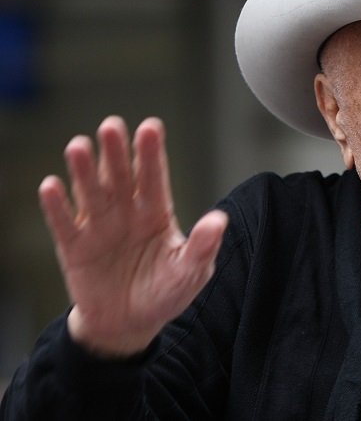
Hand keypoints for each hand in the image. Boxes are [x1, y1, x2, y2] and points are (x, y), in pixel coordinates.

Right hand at [38, 116, 226, 357]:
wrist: (129, 324)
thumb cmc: (164, 292)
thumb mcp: (190, 271)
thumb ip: (202, 246)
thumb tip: (219, 220)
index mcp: (156, 212)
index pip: (154, 177)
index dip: (151, 153)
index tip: (150, 127)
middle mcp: (125, 211)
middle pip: (119, 176)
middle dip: (115, 151)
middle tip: (112, 126)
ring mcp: (98, 226)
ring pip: (90, 192)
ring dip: (83, 170)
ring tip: (78, 146)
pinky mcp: (74, 247)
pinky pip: (64, 224)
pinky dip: (57, 206)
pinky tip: (52, 186)